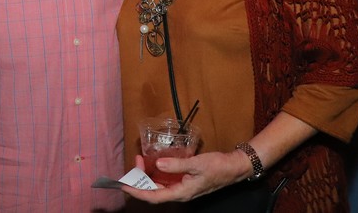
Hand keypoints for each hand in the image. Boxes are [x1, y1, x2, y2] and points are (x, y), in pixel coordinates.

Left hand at [121, 150, 252, 202]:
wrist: (233, 167)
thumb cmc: (217, 166)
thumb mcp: (196, 164)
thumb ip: (176, 164)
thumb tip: (157, 165)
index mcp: (181, 192)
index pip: (153, 196)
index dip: (137, 192)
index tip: (123, 185)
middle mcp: (180, 193)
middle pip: (154, 192)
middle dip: (140, 181)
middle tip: (133, 164)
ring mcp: (182, 187)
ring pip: (159, 186)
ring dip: (148, 176)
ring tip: (140, 161)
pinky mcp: (185, 181)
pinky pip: (166, 180)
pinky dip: (157, 173)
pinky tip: (154, 163)